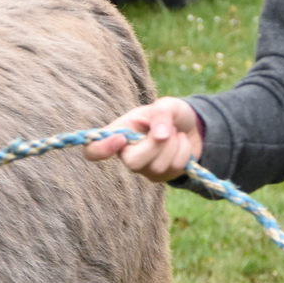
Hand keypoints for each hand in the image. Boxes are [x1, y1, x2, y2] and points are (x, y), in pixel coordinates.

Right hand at [82, 96, 202, 182]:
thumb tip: (160, 136)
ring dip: (174, 144)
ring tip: (175, 132)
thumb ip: (161, 114)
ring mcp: (144, 169)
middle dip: (156, 144)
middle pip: (133, 163)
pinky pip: (175, 169)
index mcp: (118, 133)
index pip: (92, 151)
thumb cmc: (170, 113)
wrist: (191, 126)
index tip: (121, 138)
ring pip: (158, 166)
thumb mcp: (166, 105)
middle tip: (168, 128)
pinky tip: (181, 143)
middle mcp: (127, 154)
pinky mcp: (162, 177)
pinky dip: (184, 151)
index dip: (100, 149)